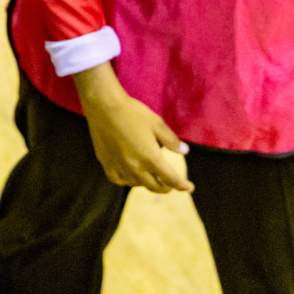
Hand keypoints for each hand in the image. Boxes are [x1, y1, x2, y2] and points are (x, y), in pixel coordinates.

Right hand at [73, 63, 193, 193]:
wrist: (103, 105)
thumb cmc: (132, 112)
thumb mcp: (157, 123)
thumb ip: (171, 141)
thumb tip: (185, 151)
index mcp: (151, 157)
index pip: (171, 179)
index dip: (182, 185)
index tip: (189, 187)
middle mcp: (135, 167)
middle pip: (155, 187)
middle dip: (166, 188)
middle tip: (171, 185)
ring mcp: (119, 166)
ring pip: (137, 184)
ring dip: (147, 183)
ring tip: (150, 175)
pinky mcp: (106, 163)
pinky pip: (119, 180)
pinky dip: (127, 180)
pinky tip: (130, 175)